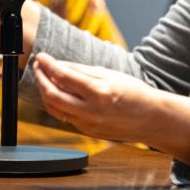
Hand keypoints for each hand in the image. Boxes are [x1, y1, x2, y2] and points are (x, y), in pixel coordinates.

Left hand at [32, 52, 160, 141]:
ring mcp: (88, 124)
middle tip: (38, 66)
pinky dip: (58, 104)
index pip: (64, 76)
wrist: (150, 118)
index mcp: (99, 92)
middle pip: (53, 95)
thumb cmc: (133, 92)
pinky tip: (58, 92)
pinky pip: (66, 117)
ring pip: (55, 109)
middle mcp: (91, 111)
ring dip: (46, 92)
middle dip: (41, 79)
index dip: (48, 65)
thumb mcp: (108, 74)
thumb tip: (58, 65)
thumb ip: (81, 71)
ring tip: (44, 78)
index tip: (41, 57)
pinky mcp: (87, 132)